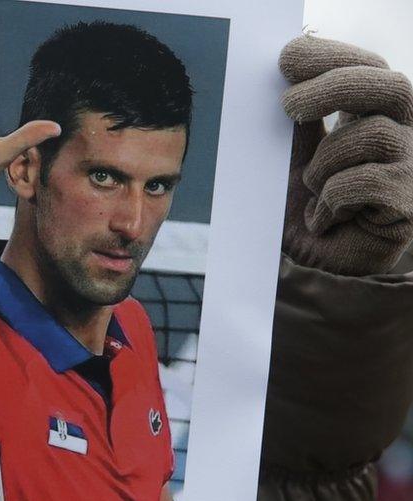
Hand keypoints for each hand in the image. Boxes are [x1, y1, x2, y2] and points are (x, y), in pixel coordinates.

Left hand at [279, 35, 412, 274]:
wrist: (317, 257)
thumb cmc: (308, 198)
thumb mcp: (296, 152)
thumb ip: (299, 118)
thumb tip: (286, 69)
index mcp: (377, 111)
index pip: (369, 66)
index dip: (333, 56)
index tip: (287, 59)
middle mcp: (404, 131)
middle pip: (389, 85)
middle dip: (334, 87)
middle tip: (288, 105)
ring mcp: (412, 165)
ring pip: (372, 135)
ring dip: (325, 163)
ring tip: (313, 190)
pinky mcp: (409, 202)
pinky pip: (366, 182)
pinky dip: (332, 199)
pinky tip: (325, 216)